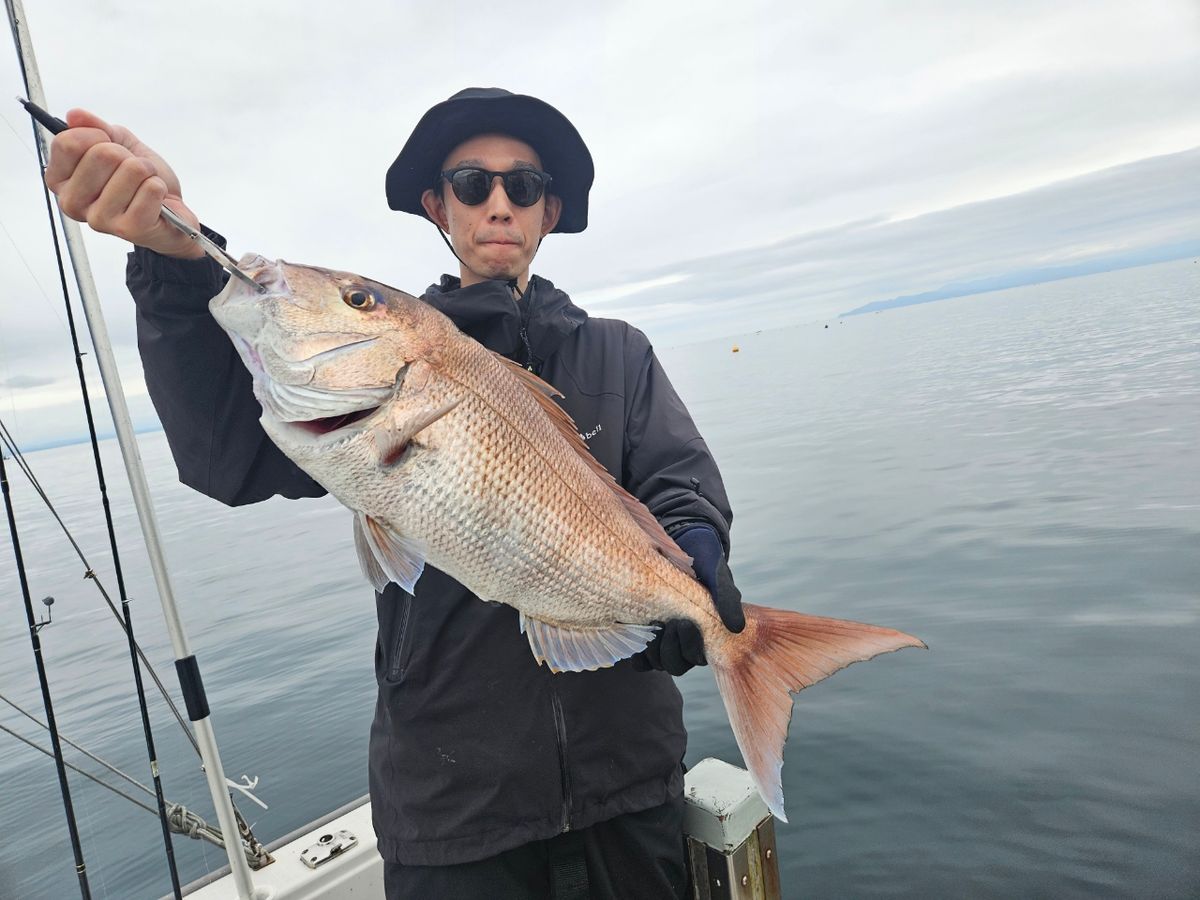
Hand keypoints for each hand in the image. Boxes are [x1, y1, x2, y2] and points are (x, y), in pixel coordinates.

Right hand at [43, 109, 203, 258]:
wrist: (171, 212)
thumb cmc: (140, 181)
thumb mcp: (120, 145)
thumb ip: (97, 128)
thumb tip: (75, 115)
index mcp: (61, 180)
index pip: (67, 142)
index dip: (97, 136)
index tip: (109, 147)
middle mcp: (72, 203)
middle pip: (101, 153)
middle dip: (127, 155)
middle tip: (133, 172)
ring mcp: (99, 219)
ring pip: (131, 170)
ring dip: (147, 171)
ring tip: (145, 185)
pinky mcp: (128, 230)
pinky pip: (151, 188)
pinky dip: (159, 187)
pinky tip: (156, 200)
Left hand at [633, 524, 743, 675]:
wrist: (682, 543)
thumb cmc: (704, 560)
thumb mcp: (717, 573)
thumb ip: (727, 597)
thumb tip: (736, 628)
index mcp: (706, 634)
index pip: (697, 658)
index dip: (691, 648)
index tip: (685, 623)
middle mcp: (685, 641)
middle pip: (676, 665)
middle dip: (671, 649)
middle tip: (669, 623)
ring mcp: (664, 639)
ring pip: (657, 663)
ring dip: (654, 649)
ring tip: (654, 623)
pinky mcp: (644, 632)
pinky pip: (640, 660)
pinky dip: (638, 653)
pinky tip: (638, 632)